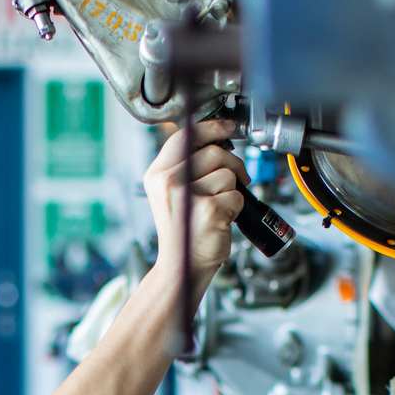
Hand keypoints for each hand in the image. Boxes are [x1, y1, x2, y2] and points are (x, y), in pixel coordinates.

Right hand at [143, 118, 247, 286]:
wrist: (180, 267)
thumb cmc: (182, 231)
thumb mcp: (172, 193)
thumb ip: (186, 166)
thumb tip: (217, 140)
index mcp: (157, 175)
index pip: (187, 135)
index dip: (212, 128)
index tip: (229, 128)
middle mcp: (168, 183)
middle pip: (214, 152)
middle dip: (232, 164)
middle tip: (234, 180)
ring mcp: (188, 196)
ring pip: (228, 174)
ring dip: (231, 191)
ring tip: (216, 208)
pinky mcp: (209, 210)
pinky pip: (236, 195)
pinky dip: (235, 208)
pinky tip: (220, 220)